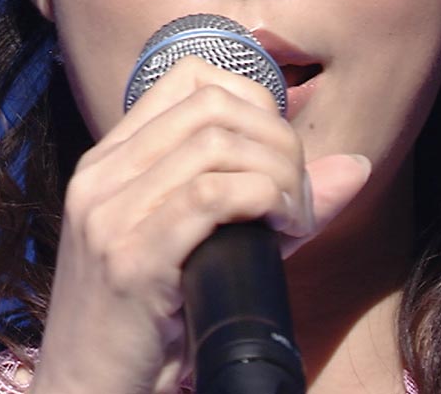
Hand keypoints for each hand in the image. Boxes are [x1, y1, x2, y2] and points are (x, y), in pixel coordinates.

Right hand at [28, 58, 371, 393]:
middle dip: (278, 140)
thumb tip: (354, 167)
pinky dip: (265, 201)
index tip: (279, 155)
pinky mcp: (129, 258)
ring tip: (294, 217)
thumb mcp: (200, 250)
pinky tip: (283, 229)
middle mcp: (100, 177)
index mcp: (108, 164)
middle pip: (211, 104)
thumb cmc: (146, 329)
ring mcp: (108, 214)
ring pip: (215, 142)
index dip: (253, 100)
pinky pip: (209, 195)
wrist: (86, 392)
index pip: (186, 78)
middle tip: (299, 197)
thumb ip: (269, 203)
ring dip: (279, 173)